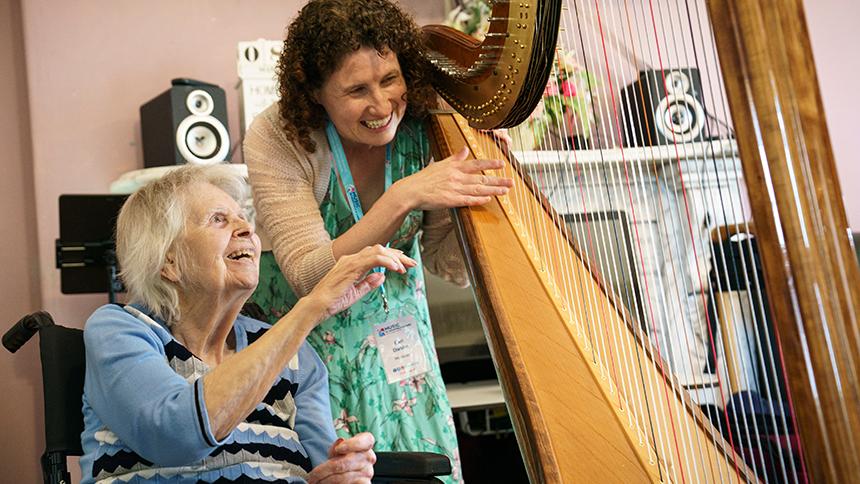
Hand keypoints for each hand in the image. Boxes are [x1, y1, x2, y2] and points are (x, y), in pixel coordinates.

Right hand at [305, 245, 416, 318]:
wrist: (317, 306)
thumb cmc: (332, 301)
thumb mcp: (355, 292)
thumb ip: (368, 283)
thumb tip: (382, 276)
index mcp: (350, 263)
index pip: (374, 254)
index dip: (391, 256)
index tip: (403, 262)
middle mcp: (350, 258)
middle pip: (379, 249)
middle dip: (397, 255)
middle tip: (411, 263)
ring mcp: (350, 261)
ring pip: (378, 251)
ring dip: (395, 258)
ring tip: (405, 267)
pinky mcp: (352, 267)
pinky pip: (375, 259)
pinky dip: (388, 262)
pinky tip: (395, 268)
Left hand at [307, 433, 375, 483]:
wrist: (343, 473)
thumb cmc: (341, 459)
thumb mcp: (337, 451)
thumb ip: (337, 447)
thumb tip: (340, 441)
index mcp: (366, 443)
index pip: (366, 440)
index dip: (353, 444)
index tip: (339, 449)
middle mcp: (369, 457)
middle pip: (346, 462)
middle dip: (324, 470)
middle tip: (313, 475)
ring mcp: (368, 472)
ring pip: (344, 477)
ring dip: (326, 481)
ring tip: (317, 481)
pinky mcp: (365, 483)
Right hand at [393, 146, 512, 210]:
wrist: (411, 191)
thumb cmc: (424, 178)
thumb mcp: (440, 164)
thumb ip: (455, 157)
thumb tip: (465, 148)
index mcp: (454, 167)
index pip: (476, 164)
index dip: (490, 164)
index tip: (502, 164)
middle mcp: (456, 177)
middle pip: (481, 178)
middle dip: (497, 180)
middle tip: (511, 182)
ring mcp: (454, 189)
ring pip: (477, 189)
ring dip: (492, 190)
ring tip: (504, 191)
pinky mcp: (450, 200)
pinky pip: (467, 200)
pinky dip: (478, 200)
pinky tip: (488, 200)